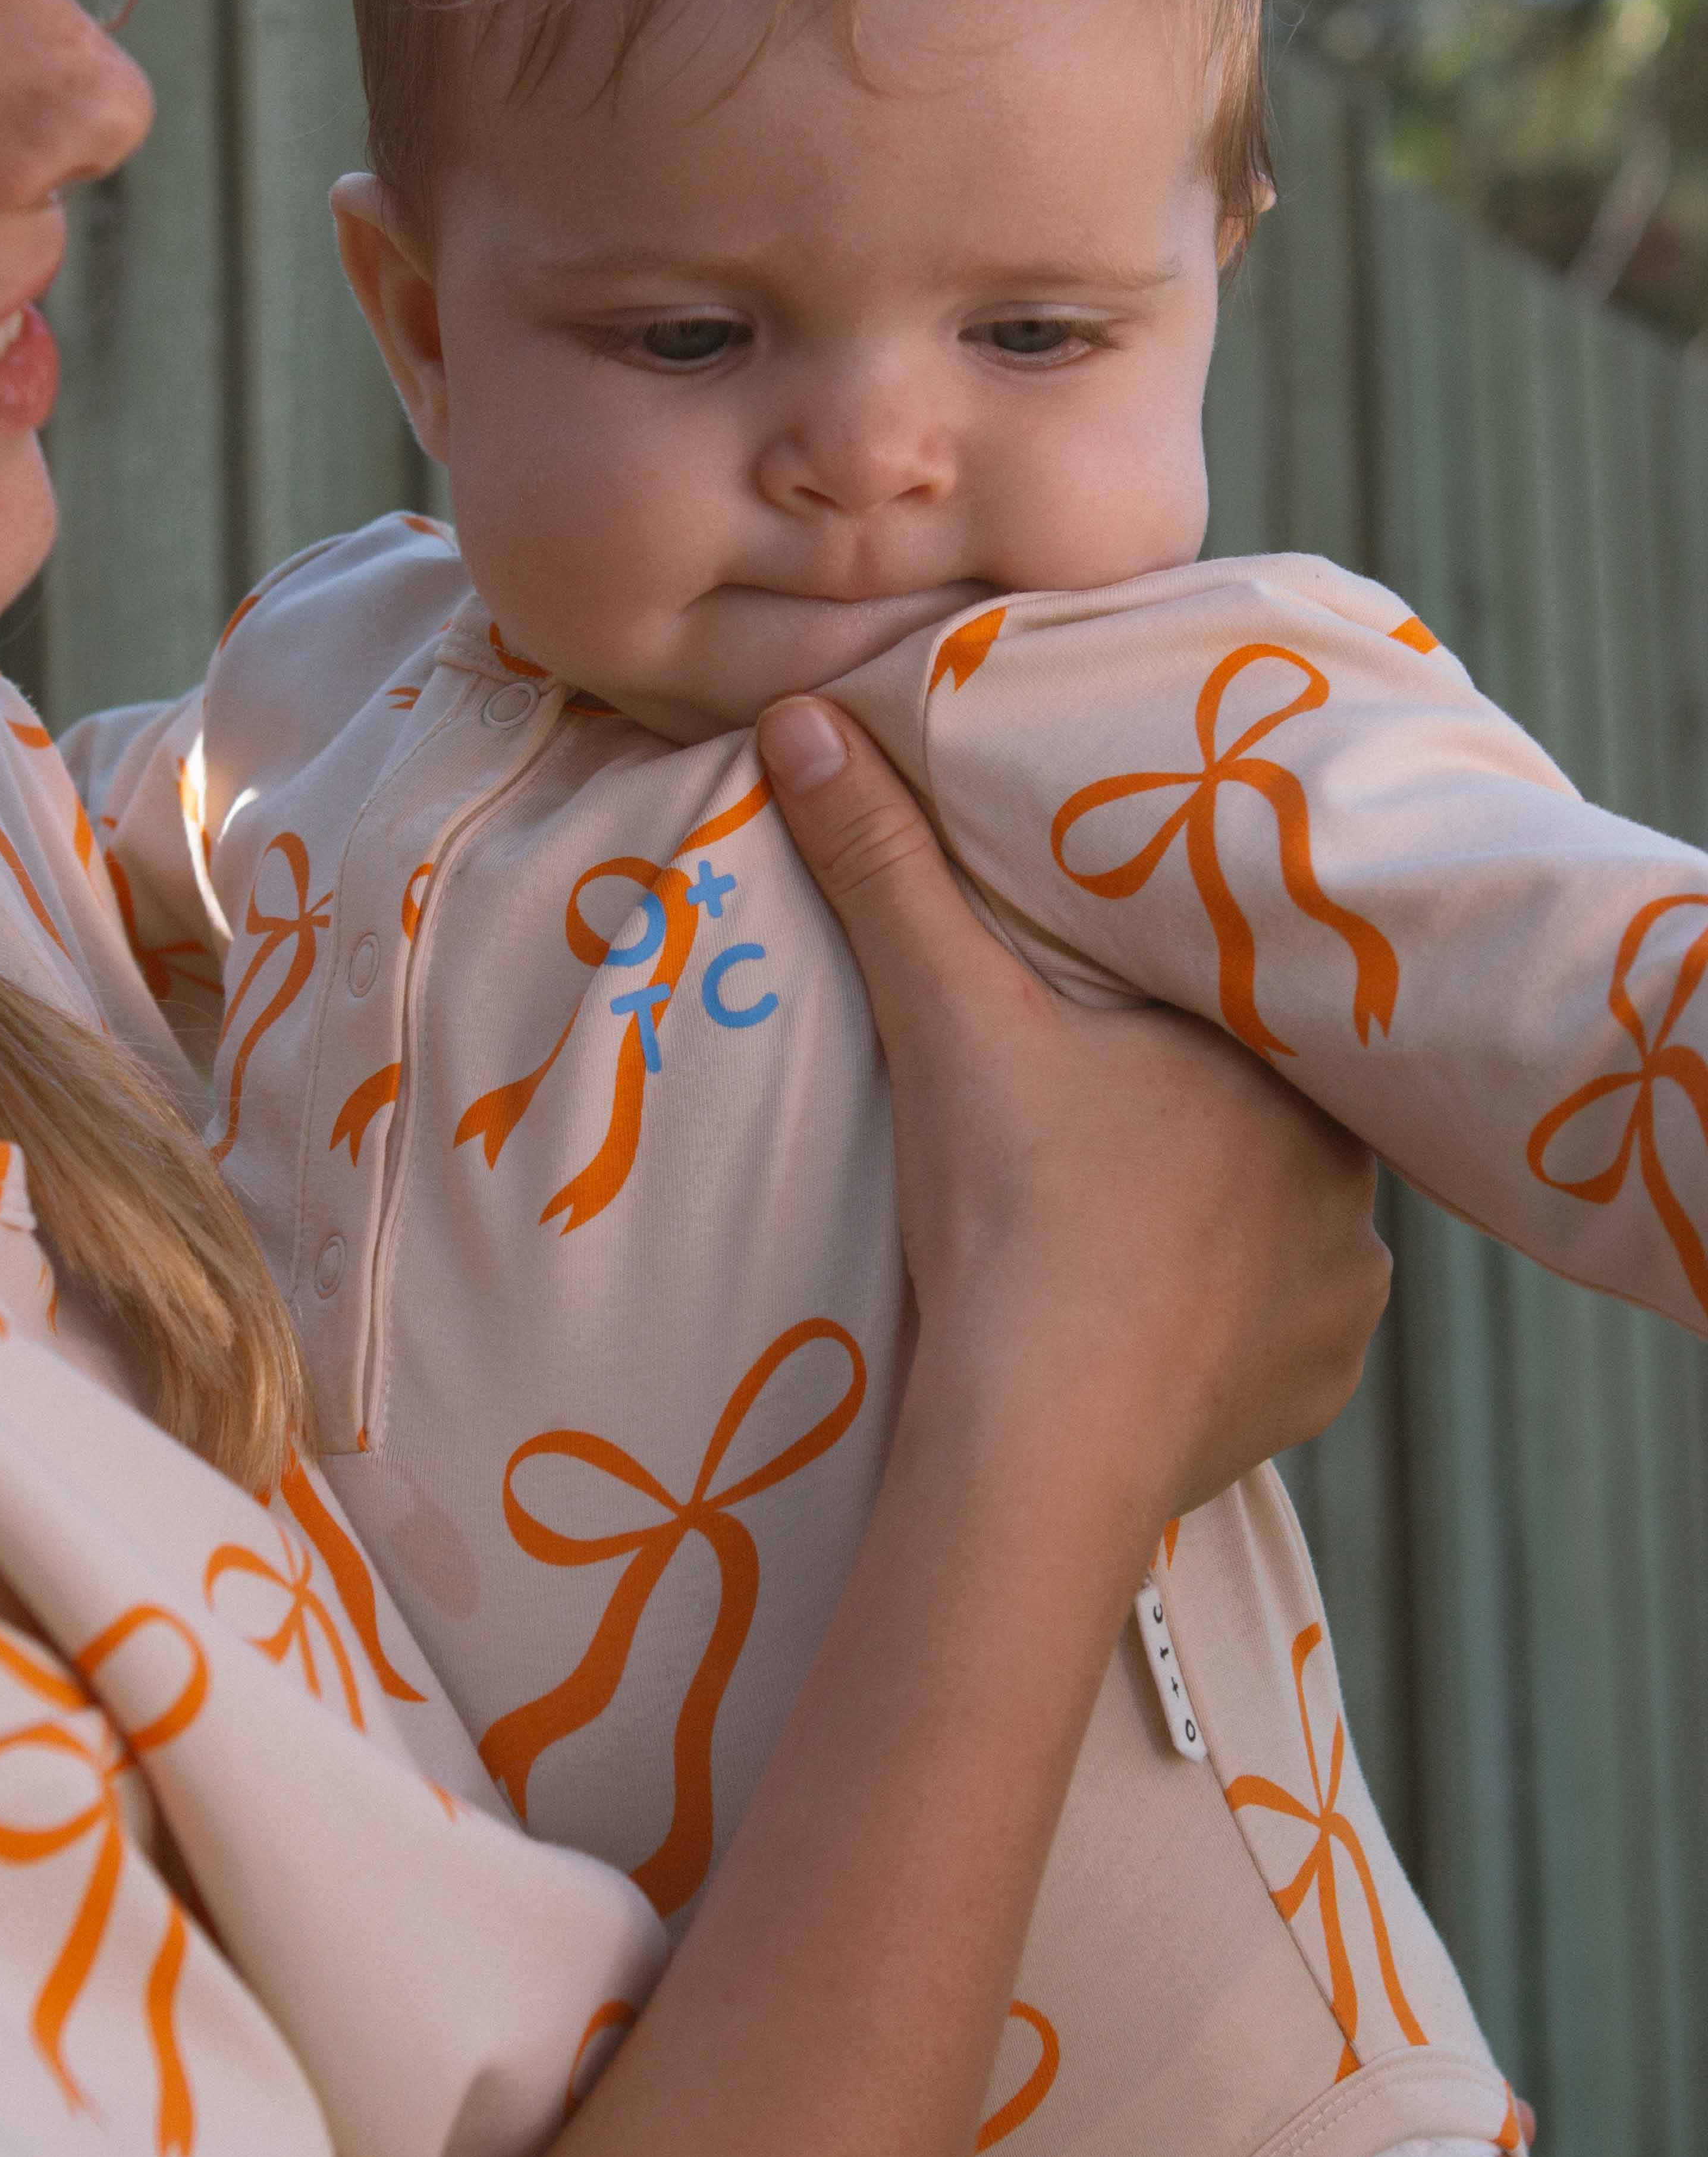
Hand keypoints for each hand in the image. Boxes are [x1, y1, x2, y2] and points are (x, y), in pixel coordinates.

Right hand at [759, 693, 1389, 1512]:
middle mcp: (1350, 1176)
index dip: (1203, 999)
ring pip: (1287, 1223)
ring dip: (1221, 1221)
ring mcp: (1342, 1296)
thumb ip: (886, 867)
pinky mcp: (1312, 1388)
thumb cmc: (1010, 1214)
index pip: (1267, 1003)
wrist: (1036, 1442)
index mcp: (1288, 1065)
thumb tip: (806, 714)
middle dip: (1207, 1111)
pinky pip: (1284, 1334)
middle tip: (1110, 1115)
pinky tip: (1151, 1319)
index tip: (1141, 1006)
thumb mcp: (946, 1018)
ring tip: (1119, 1224)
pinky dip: (1226, 1324)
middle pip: (1278, 1110)